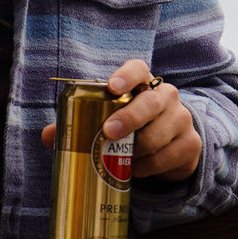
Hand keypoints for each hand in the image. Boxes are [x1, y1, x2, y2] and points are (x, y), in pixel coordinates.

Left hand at [37, 58, 203, 180]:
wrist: (172, 145)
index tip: (112, 87)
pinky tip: (135, 169)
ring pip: (157, 134)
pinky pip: (166, 157)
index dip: (126, 75)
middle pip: (150, 103)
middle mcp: (166, 95)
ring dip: (135, 151)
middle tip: (108, 132)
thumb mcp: (110, 120)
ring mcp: (181, 118)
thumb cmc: (133, 126)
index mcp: (144, 83)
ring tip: (119, 160)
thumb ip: (79, 124)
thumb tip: (47, 136)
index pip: (138, 69)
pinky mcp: (190, 143)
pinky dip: (147, 167)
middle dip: (129, 118)